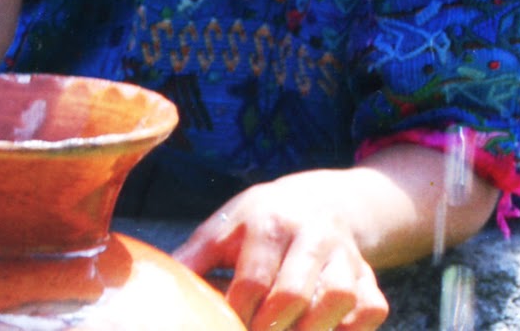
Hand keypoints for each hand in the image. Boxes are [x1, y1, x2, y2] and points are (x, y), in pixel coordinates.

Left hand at [173, 172, 389, 330]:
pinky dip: (350, 329)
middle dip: (268, 327)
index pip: (251, 280)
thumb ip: (192, 258)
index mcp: (267, 222)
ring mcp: (344, 256)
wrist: (322, 201)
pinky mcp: (369, 276)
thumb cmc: (258, 222)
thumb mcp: (223, 229)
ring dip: (310, 330)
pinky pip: (370, 310)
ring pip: (337, 301)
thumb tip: (150, 282)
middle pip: (291, 295)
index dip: (237, 313)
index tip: (227, 326)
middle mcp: (310, 234)